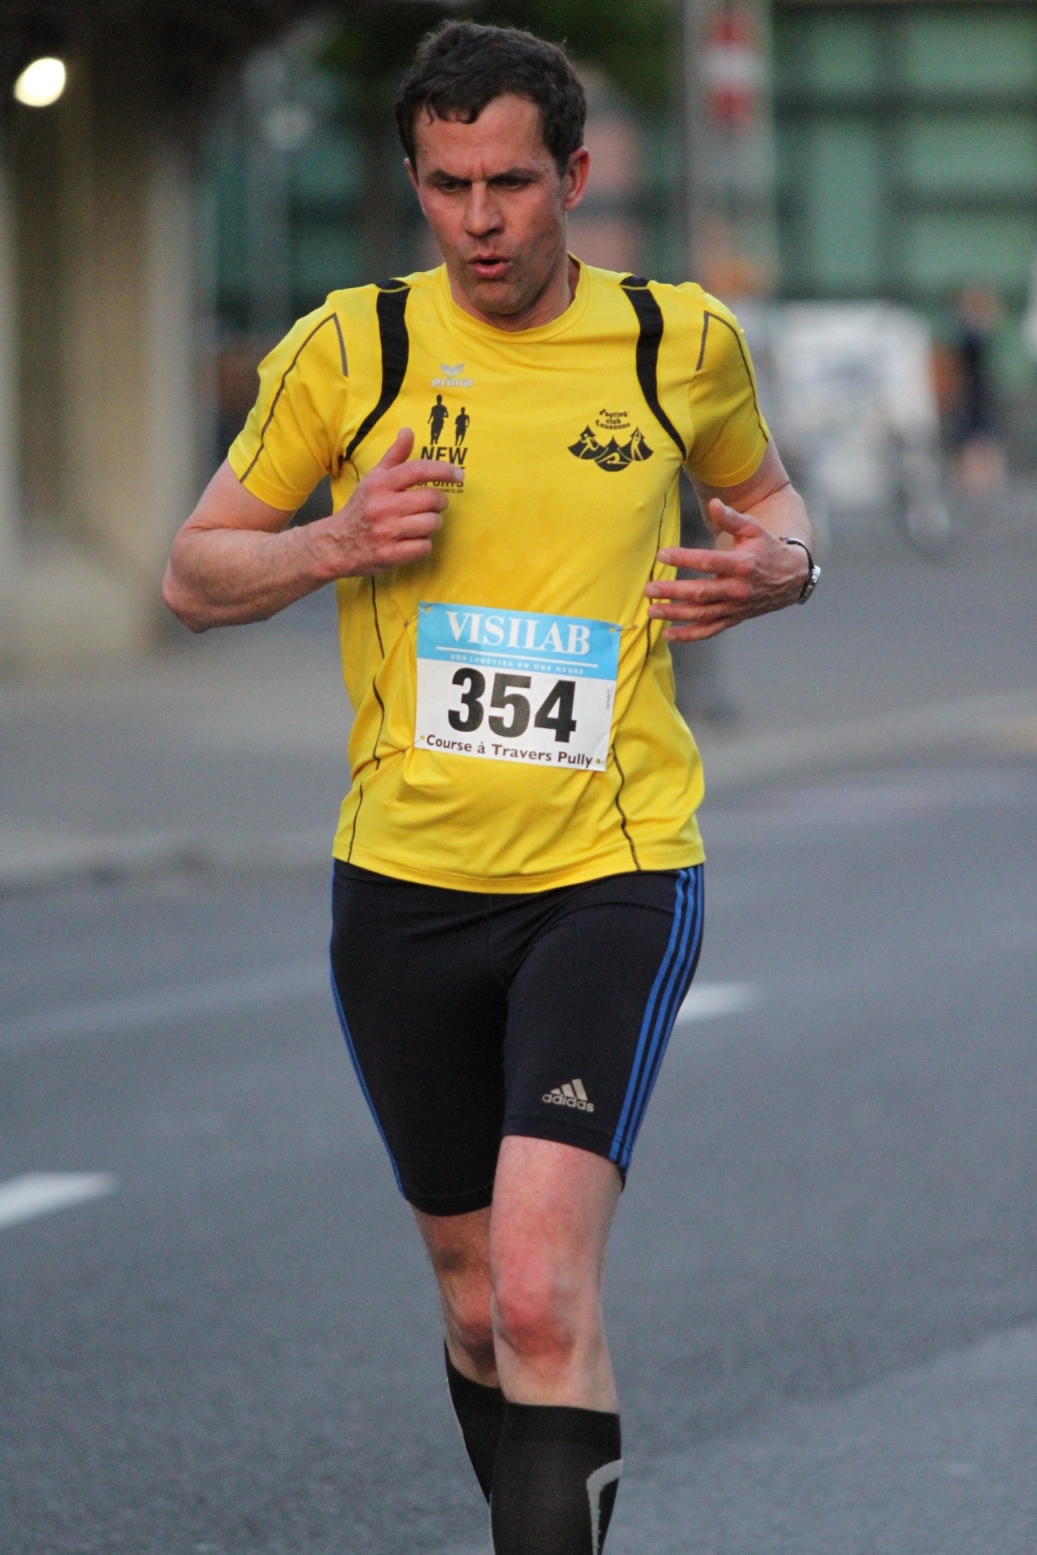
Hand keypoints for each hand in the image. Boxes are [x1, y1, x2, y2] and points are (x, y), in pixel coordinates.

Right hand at [313, 428, 462, 577]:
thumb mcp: (373, 479)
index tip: (458, 474)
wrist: (336, 545)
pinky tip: (412, 541)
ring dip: (432, 524)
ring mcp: (387, 532)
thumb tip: (408, 431)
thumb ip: (394, 457)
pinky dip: (423, 544)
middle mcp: (383, 506)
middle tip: (433, 505)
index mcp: (379, 484)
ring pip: (431, 524)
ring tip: (420, 524)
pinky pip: (424, 547)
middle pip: (431, 499)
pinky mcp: (390, 555)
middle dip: (439, 502)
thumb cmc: (360, 508)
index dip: (443, 470)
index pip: (417, 470)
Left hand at [644, 499, 808, 641]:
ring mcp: (735, 607)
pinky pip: (709, 630)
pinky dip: (689, 635)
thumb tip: (714, 503)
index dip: (684, 559)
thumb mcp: (754, 530)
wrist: (791, 578)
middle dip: (673, 592)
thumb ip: (732, 519)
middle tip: (649, 589)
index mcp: (742, 565)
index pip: (709, 562)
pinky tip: (668, 635)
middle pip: (702, 593)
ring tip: (651, 611)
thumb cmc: (768, 550)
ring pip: (702, 614)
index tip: (662, 555)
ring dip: (676, 615)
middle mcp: (738, 589)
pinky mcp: (733, 619)